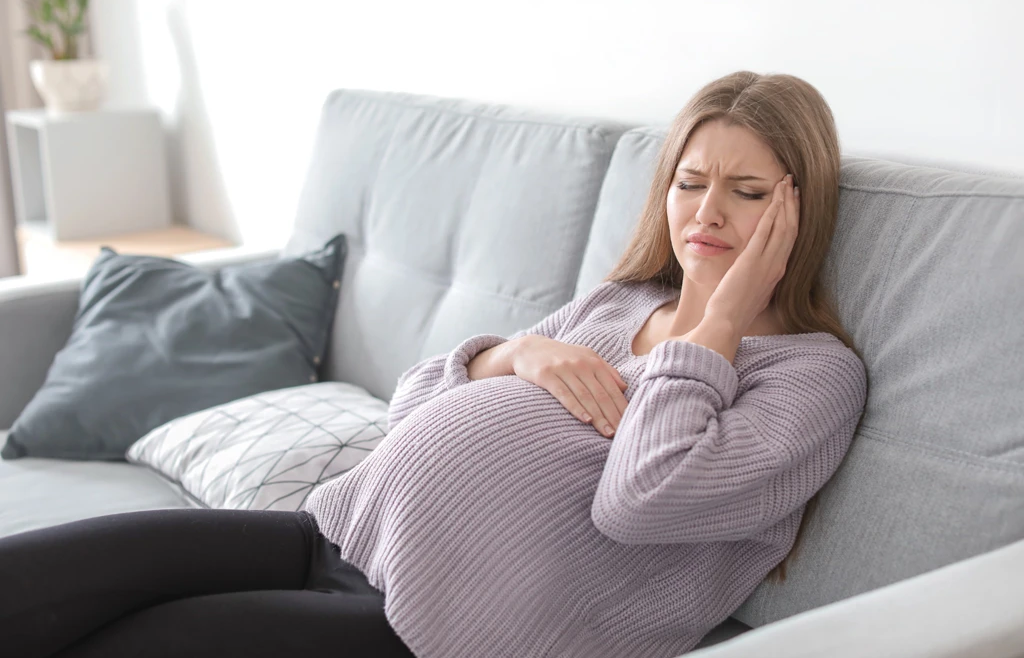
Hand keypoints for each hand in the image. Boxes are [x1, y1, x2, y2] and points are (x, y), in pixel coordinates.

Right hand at [510, 335, 627, 437]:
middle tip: (620, 433)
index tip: (628, 423)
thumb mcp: (585, 357)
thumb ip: (606, 370)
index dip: (621, 407)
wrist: (529, 348)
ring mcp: (563, 369)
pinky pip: (563, 394)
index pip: (612, 388)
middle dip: (612, 415)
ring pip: (584, 396)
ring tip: (607, 432)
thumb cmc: (562, 356)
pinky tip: (585, 420)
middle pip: (600, 394)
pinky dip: (576, 408)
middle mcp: (580, 364)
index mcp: (593, 361)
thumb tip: (624, 387)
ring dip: (598, 416)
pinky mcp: (546, 375)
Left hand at [704, 173, 799, 334]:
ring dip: (785, 202)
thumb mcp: (753, 291)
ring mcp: (767, 263)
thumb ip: (758, 277)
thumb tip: (755, 270)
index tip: (794, 200)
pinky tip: (774, 199)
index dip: (794, 216)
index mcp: (777, 271)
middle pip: (791, 227)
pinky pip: (765, 233)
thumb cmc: (734, 311)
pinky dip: (772, 214)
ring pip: (783, 226)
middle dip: (793, 203)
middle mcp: (777, 265)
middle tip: (793, 183)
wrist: (727, 324)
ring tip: (785, 182)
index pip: (790, 238)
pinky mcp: (752, 262)